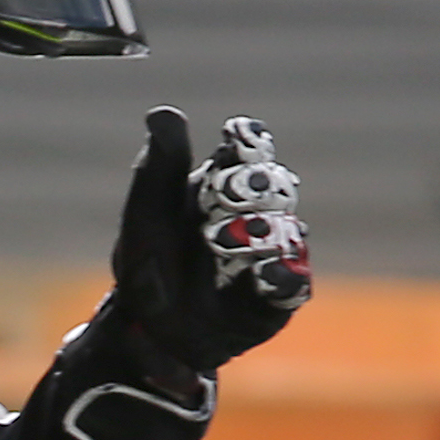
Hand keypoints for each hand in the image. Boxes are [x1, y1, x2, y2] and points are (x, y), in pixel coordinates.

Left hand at [109, 108, 311, 377]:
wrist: (146, 327)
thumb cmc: (150, 260)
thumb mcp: (147, 214)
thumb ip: (160, 167)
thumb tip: (163, 112)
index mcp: (224, 183)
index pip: (247, 151)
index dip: (247, 144)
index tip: (237, 139)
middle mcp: (255, 214)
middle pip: (273, 189)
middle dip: (255, 190)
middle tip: (231, 193)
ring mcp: (271, 255)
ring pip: (286, 233)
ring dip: (267, 231)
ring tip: (243, 234)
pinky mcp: (276, 300)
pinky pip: (292, 286)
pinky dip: (282, 278)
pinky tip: (265, 273)